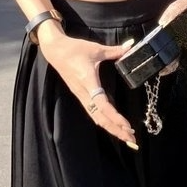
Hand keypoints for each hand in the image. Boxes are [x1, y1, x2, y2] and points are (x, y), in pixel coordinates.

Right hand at [38, 30, 137, 148]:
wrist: (54, 50)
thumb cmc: (74, 49)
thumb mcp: (95, 48)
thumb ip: (114, 50)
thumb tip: (130, 46)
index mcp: (88, 81)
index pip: (102, 105)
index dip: (115, 117)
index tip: (127, 125)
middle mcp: (83, 92)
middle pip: (100, 118)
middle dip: (116, 130)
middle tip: (132, 139)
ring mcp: (81, 95)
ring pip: (96, 117)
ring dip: (110, 128)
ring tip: (125, 136)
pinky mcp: (80, 95)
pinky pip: (92, 112)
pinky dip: (103, 121)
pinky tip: (112, 125)